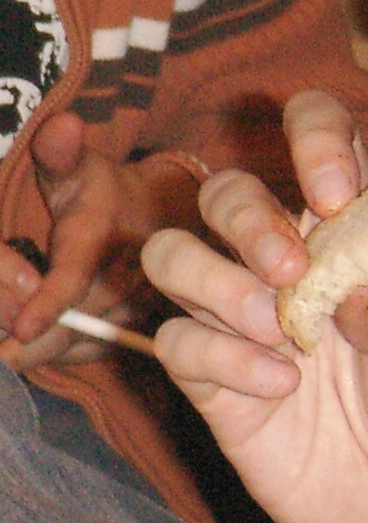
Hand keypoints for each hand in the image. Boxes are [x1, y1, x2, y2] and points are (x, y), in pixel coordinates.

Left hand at [0, 110, 158, 369]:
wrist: (155, 221)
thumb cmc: (101, 191)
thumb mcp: (79, 166)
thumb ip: (60, 152)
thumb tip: (63, 124)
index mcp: (103, 243)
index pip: (76, 281)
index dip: (48, 306)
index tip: (20, 327)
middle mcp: (122, 288)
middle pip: (67, 330)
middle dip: (17, 339)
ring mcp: (125, 318)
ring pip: (70, 349)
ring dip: (26, 353)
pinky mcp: (119, 336)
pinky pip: (76, 356)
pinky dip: (42, 357)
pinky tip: (4, 353)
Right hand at [141, 115, 367, 522]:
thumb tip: (336, 285)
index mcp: (349, 232)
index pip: (315, 136)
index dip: (313, 139)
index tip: (336, 193)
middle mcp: (285, 262)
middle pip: (225, 192)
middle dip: (245, 218)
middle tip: (287, 268)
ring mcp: (239, 320)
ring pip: (173, 254)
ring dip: (213, 281)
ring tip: (273, 328)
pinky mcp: (207, 380)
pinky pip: (178, 344)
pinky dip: (223, 358)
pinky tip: (279, 387)